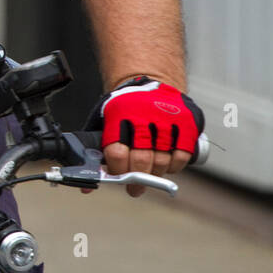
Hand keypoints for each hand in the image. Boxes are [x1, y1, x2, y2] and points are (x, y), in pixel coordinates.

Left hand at [83, 76, 204, 197]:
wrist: (152, 83)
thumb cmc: (125, 110)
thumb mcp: (105, 122)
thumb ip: (96, 151)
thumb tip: (86, 187)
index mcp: (118, 114)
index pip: (117, 151)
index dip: (117, 170)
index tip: (117, 177)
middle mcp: (143, 115)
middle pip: (141, 160)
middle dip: (137, 180)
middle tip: (135, 189)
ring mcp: (167, 119)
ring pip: (162, 161)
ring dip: (155, 175)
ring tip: (148, 175)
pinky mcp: (186, 123)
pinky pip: (181, 156)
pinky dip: (173, 167)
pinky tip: (166, 165)